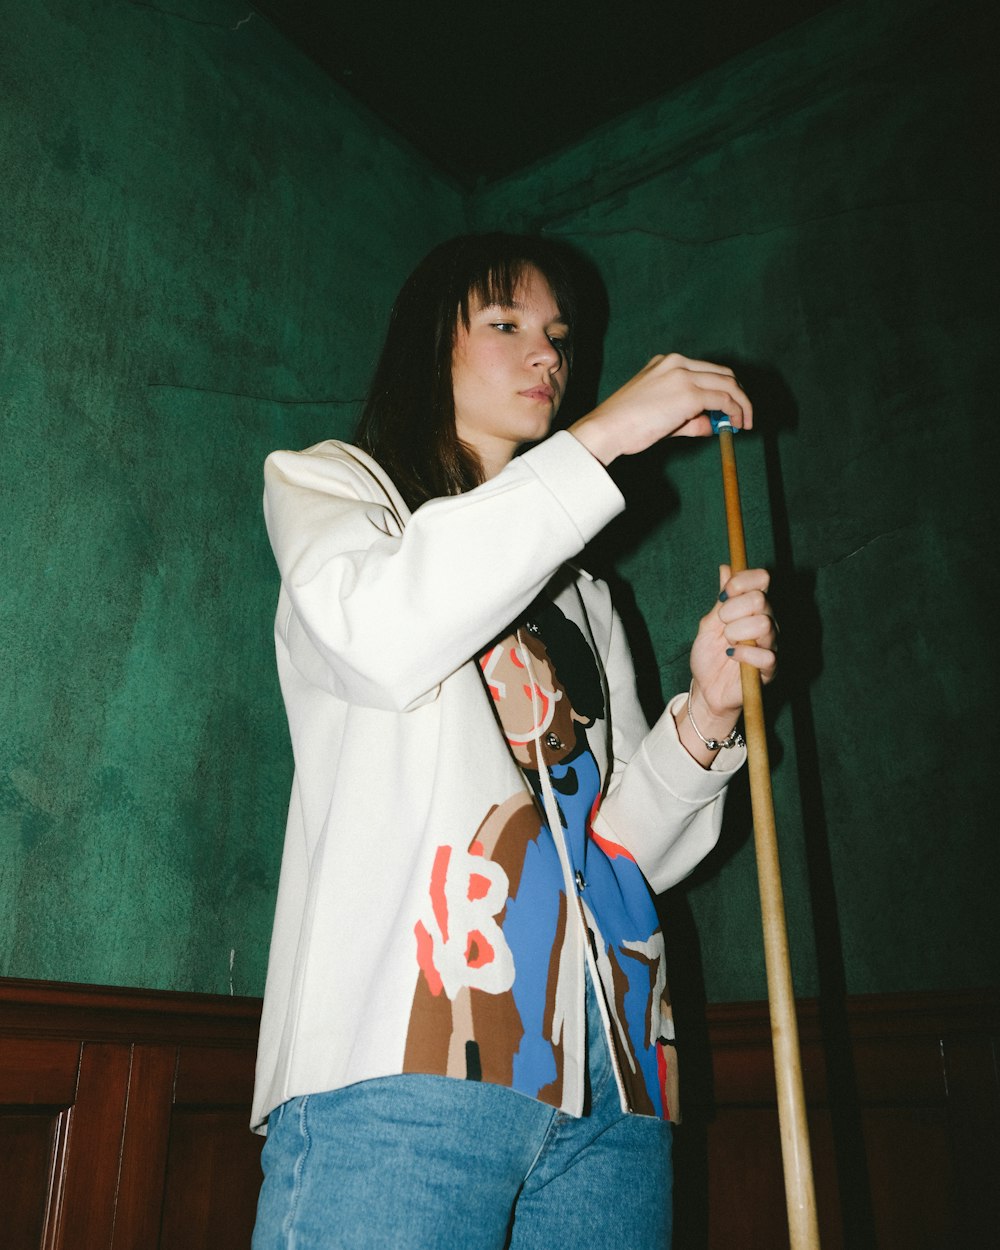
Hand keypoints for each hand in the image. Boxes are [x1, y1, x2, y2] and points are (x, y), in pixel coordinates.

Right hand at [568, 353, 751, 466]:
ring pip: (728, 384)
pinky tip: (734, 425)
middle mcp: (677, 363)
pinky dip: (734, 411)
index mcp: (666, 362)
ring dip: (741, 404)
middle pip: (723, 373)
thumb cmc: (626, 425)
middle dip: (738, 394)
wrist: (607, 428)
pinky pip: (723, 400)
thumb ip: (690, 418)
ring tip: (743, 422)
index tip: (729, 407)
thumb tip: (713, 425)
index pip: (706, 370)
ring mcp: (684, 376)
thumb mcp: (661, 414)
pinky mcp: (689, 393)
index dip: (724, 388)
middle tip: (742, 416)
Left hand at [678, 565, 776, 764]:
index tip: (724, 595)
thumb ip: (721, 598)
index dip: (743, 581)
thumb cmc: (709, 655)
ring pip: (763, 624)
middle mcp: (767, 622)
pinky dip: (742, 654)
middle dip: (733, 610)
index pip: (761, 579)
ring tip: (727, 643)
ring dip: (736, 633)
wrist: (706, 688)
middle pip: (761, 599)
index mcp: (753, 608)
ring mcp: (771, 644)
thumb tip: (726, 567)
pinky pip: (765, 655)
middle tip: (722, 626)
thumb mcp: (709, 623)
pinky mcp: (771, 669)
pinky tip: (730, 656)